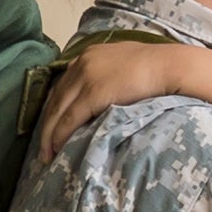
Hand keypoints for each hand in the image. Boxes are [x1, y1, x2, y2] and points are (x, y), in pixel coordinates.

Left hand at [27, 38, 191, 167]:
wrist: (170, 66)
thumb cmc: (157, 68)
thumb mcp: (126, 66)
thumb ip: (111, 76)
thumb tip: (109, 95)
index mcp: (89, 56)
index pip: (63, 85)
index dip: (54, 108)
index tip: (50, 127)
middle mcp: (81, 63)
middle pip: (55, 98)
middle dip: (46, 125)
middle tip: (42, 148)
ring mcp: (86, 77)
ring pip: (57, 110)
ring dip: (49, 134)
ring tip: (47, 154)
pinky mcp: (93, 93)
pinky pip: (70, 117)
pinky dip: (60, 134)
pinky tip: (57, 147)